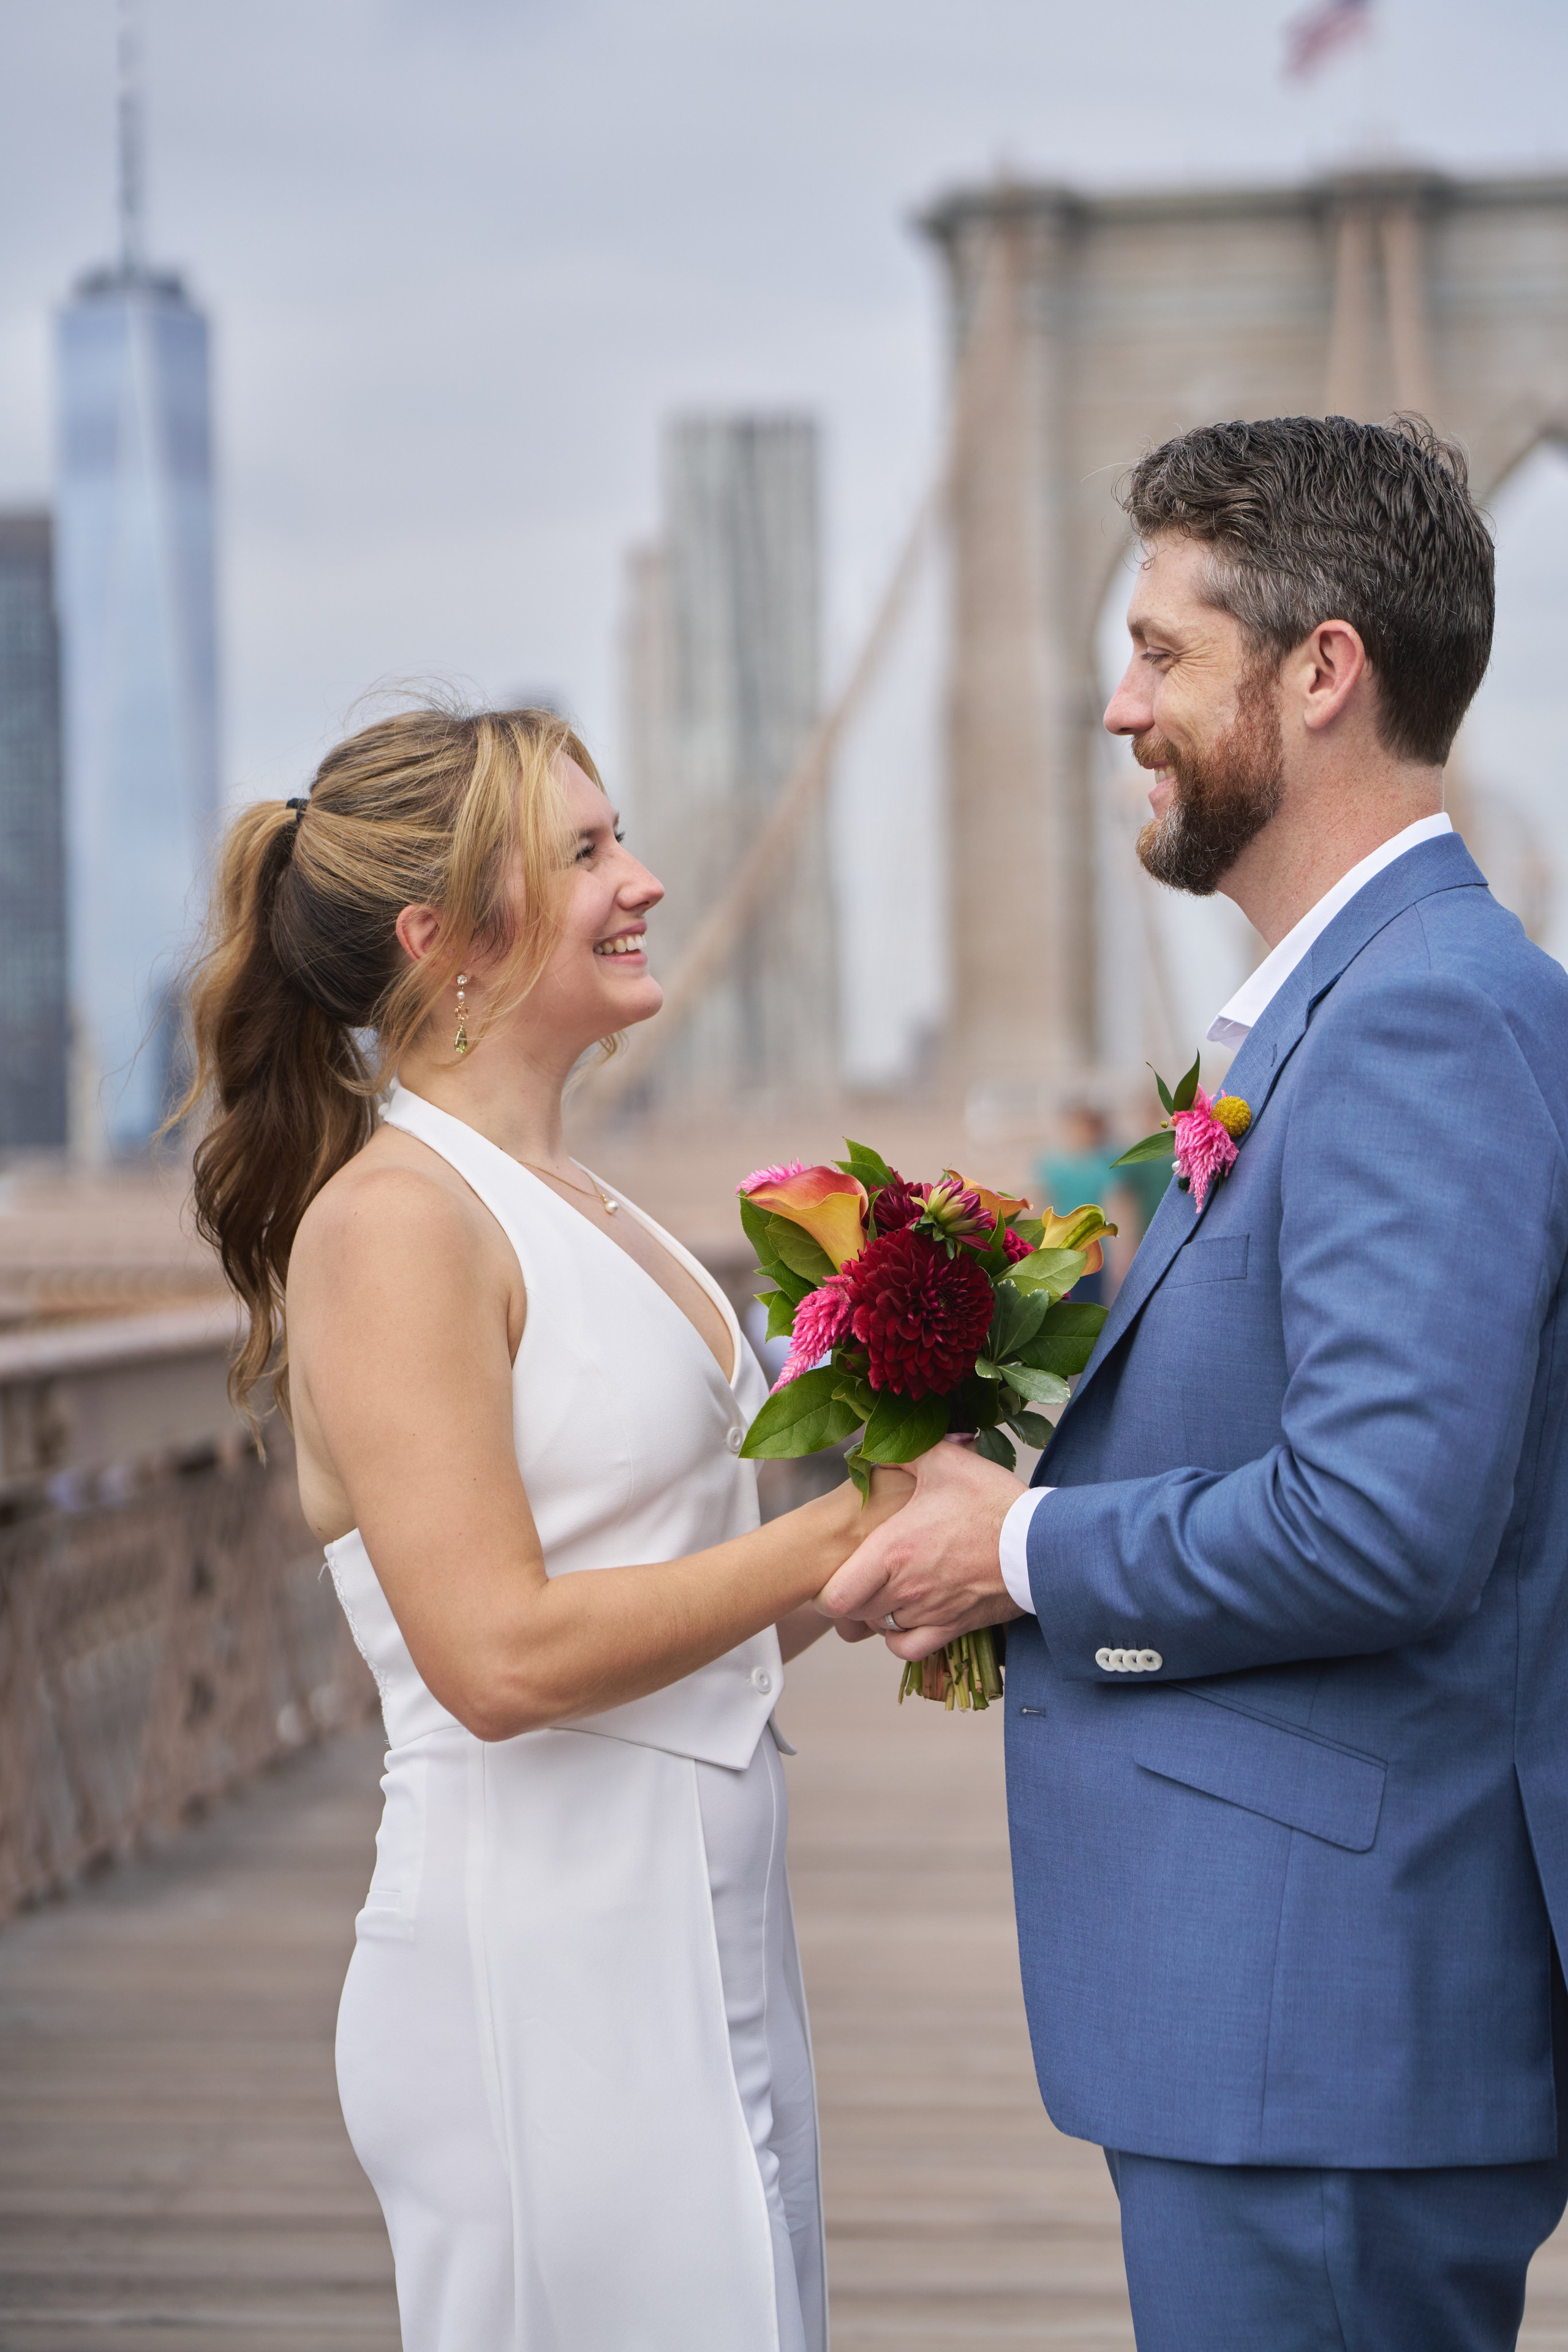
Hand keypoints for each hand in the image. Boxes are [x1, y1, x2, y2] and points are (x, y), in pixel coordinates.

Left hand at [816, 1439, 1025, 1657]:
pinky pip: (909, 1649)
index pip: (835, 1597)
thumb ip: (904, 1453)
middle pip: (855, 1613)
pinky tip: (904, 1619)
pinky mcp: (953, 1626)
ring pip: (881, 1628)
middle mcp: (905, 1589)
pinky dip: (899, 1639)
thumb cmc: (991, 1501)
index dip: (825, 1592)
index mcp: (892, 1550)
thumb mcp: (945, 1461)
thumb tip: (874, 1447)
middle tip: (861, 1576)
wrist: (1039, 1542)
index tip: (833, 1576)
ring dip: (878, 1613)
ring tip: (887, 1589)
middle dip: (852, 1598)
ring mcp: (929, 1611)